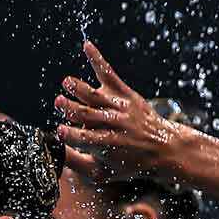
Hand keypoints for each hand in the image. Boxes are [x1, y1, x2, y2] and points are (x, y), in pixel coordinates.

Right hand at [55, 41, 189, 181]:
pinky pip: (109, 74)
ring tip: (67, 83)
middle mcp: (113, 125)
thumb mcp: (104, 172)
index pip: (84, 139)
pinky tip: (86, 46)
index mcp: (106, 146)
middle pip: (87, 115)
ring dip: (79, 88)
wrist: (163, 148)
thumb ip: (78, 163)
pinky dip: (97, 59)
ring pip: (95, 96)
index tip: (60, 131)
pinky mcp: (125, 94)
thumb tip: (55, 153)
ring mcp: (119, 108)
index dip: (70, 134)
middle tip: (59, 103)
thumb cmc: (128, 162)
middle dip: (71, 108)